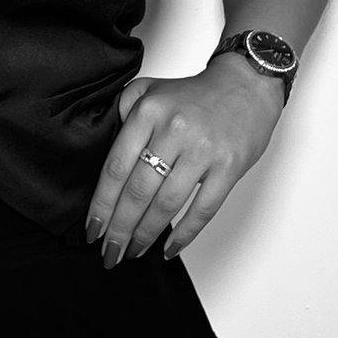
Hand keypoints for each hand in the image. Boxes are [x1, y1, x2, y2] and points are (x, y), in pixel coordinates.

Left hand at [86, 55, 284, 265]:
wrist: (246, 84)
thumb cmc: (196, 94)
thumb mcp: (150, 89)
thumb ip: (124, 112)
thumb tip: (104, 151)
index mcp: (149, 111)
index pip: (116, 167)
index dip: (101, 204)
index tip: (92, 228)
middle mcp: (173, 130)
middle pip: (137, 191)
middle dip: (119, 228)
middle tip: (108, 252)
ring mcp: (202, 150)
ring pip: (166, 204)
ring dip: (145, 235)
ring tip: (132, 252)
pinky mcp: (228, 167)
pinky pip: (202, 209)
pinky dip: (184, 234)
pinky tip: (168, 249)